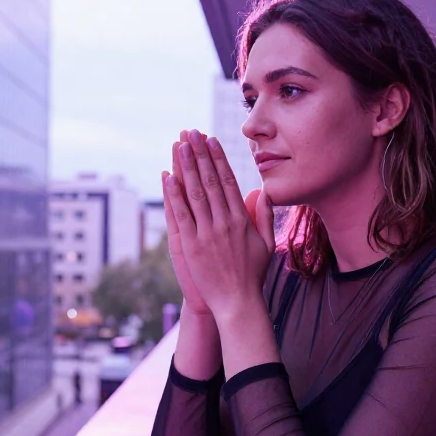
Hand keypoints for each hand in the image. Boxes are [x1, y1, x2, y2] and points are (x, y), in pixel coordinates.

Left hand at [163, 130, 274, 319]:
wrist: (238, 303)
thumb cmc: (252, 275)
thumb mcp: (266, 243)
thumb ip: (263, 216)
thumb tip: (263, 191)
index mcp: (242, 220)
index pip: (228, 181)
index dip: (218, 158)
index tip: (211, 140)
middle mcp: (225, 222)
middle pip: (210, 180)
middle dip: (201, 154)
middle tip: (192, 132)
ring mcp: (207, 233)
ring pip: (196, 192)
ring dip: (187, 166)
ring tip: (181, 145)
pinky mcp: (192, 245)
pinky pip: (182, 214)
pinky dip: (175, 194)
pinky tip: (169, 176)